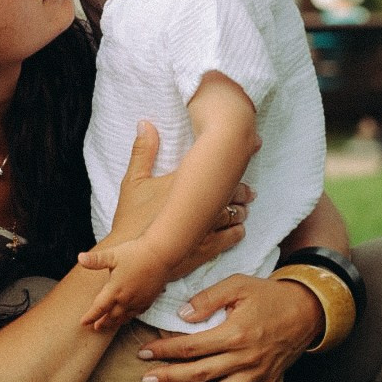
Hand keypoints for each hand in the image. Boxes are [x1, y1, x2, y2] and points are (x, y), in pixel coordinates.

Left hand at [78, 238, 170, 329]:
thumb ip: (95, 260)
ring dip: (116, 322)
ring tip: (110, 325)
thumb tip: (80, 258)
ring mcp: (139, 301)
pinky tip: (129, 316)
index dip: (90, 316)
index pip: (99, 308)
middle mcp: (126, 299)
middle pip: (112, 316)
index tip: (83, 322)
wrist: (160, 255)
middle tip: (96, 327)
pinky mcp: (149, 300)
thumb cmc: (136, 253)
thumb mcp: (113, 255)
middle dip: (103, 322)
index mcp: (115, 290)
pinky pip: (137, 313)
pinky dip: (130, 317)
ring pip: (125, 317)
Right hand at [101, 121, 251, 264]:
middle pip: (233, 193)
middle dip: (243, 191)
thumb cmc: (131, 220)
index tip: (249, 153)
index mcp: (187, 185)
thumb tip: (145, 122)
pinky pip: (231, 237)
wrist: (132, 259)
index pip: (220, 169)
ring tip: (244, 207)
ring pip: (235, 215)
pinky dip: (237, 231)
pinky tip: (238, 229)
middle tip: (250, 189)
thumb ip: (143, 151)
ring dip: (241, 210)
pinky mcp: (207, 248)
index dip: (237, 162)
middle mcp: (203, 205)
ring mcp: (207, 228)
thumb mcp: (132, 182)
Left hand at [135, 274, 323, 381]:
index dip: (164, 350)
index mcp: (233, 333)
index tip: (144, 353)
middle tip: (146, 381)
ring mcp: (255, 373)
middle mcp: (243, 358)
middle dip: (169, 378)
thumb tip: (182, 316)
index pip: (190, 347)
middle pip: (199, 373)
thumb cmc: (269, 295)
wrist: (307, 310)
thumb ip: (208, 299)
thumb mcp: (238, 285)